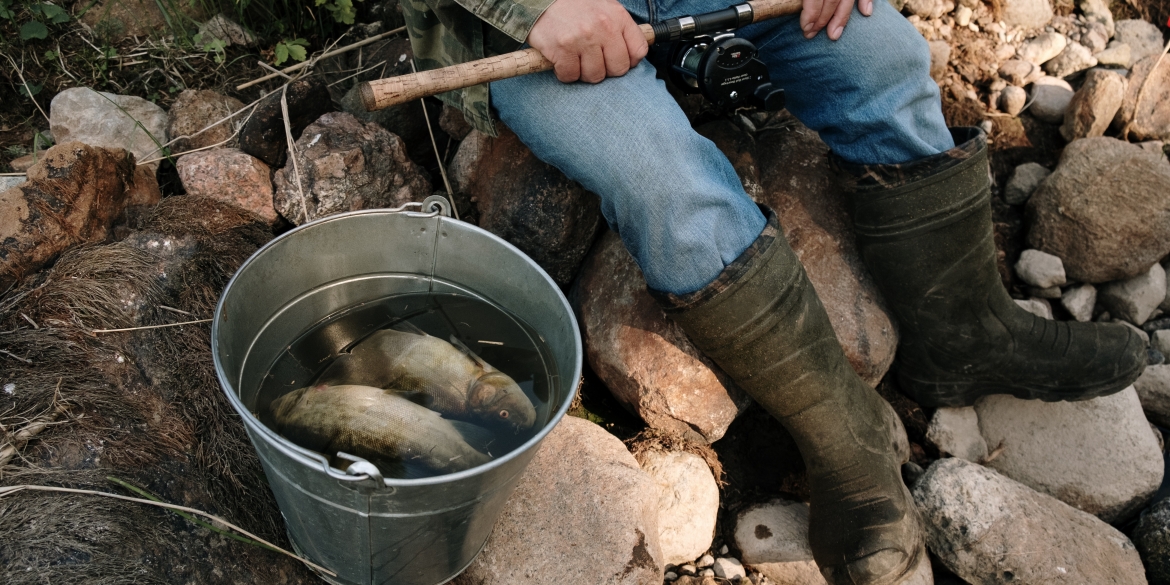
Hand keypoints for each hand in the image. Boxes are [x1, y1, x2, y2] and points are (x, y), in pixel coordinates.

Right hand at [527, 0, 648, 82]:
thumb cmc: (575, 5)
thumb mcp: (604, 7)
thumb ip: (619, 28)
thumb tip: (632, 56)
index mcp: (617, 16)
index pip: (638, 51)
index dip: (628, 61)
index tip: (615, 59)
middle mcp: (603, 27)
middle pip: (618, 69)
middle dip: (606, 69)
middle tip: (593, 61)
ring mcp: (583, 39)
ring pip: (594, 76)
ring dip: (584, 72)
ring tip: (576, 59)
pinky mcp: (562, 49)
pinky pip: (570, 76)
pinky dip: (564, 73)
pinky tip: (562, 60)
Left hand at [801, 0, 872, 40]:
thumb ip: (805, 1)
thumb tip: (798, 16)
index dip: (811, 12)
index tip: (806, 27)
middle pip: (832, 0)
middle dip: (822, 20)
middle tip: (811, 34)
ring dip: (841, 18)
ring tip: (833, 35)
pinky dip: (866, 1)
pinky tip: (866, 13)